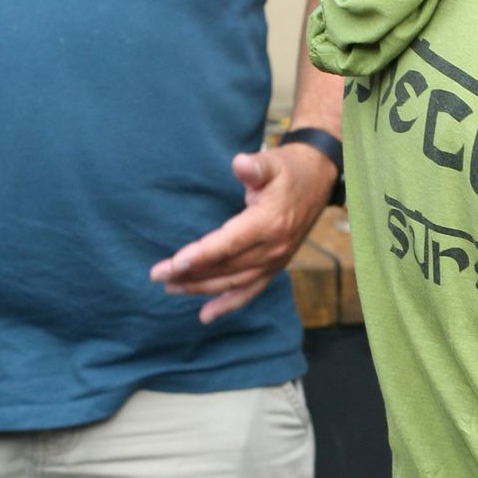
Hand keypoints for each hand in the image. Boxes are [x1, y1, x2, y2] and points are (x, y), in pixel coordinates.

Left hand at [150, 141, 336, 324]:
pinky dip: (228, 304)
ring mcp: (276, 260)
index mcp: (270, 222)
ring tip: (171, 287)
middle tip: (158, 275)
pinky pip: (251, 291)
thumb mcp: (273, 161)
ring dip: (201, 288)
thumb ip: (255, 166)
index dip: (203, 255)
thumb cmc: (290, 169)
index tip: (175, 263)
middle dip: (191, 274)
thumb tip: (240, 164)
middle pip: (227, 267)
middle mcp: (274, 248)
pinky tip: (206, 315)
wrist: (319, 180)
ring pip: (234, 282)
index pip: (231, 243)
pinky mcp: (276, 266)